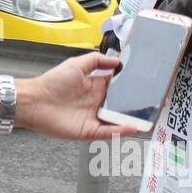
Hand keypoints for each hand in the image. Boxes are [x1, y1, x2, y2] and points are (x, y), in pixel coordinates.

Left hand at [21, 52, 142, 139]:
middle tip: (157, 101)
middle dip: (139, 103)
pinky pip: (108, 132)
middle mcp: (97, 102)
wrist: (34, 101)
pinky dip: (121, 130)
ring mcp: (94, 117)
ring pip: (119, 120)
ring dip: (134, 119)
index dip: (133, 84)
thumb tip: (117, 60)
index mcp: (95, 86)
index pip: (119, 85)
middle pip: (122, 104)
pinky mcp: (88, 131)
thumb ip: (96, 60)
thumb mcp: (76, 65)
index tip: (148, 82)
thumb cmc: (52, 82)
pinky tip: (133, 127)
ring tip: (151, 117)